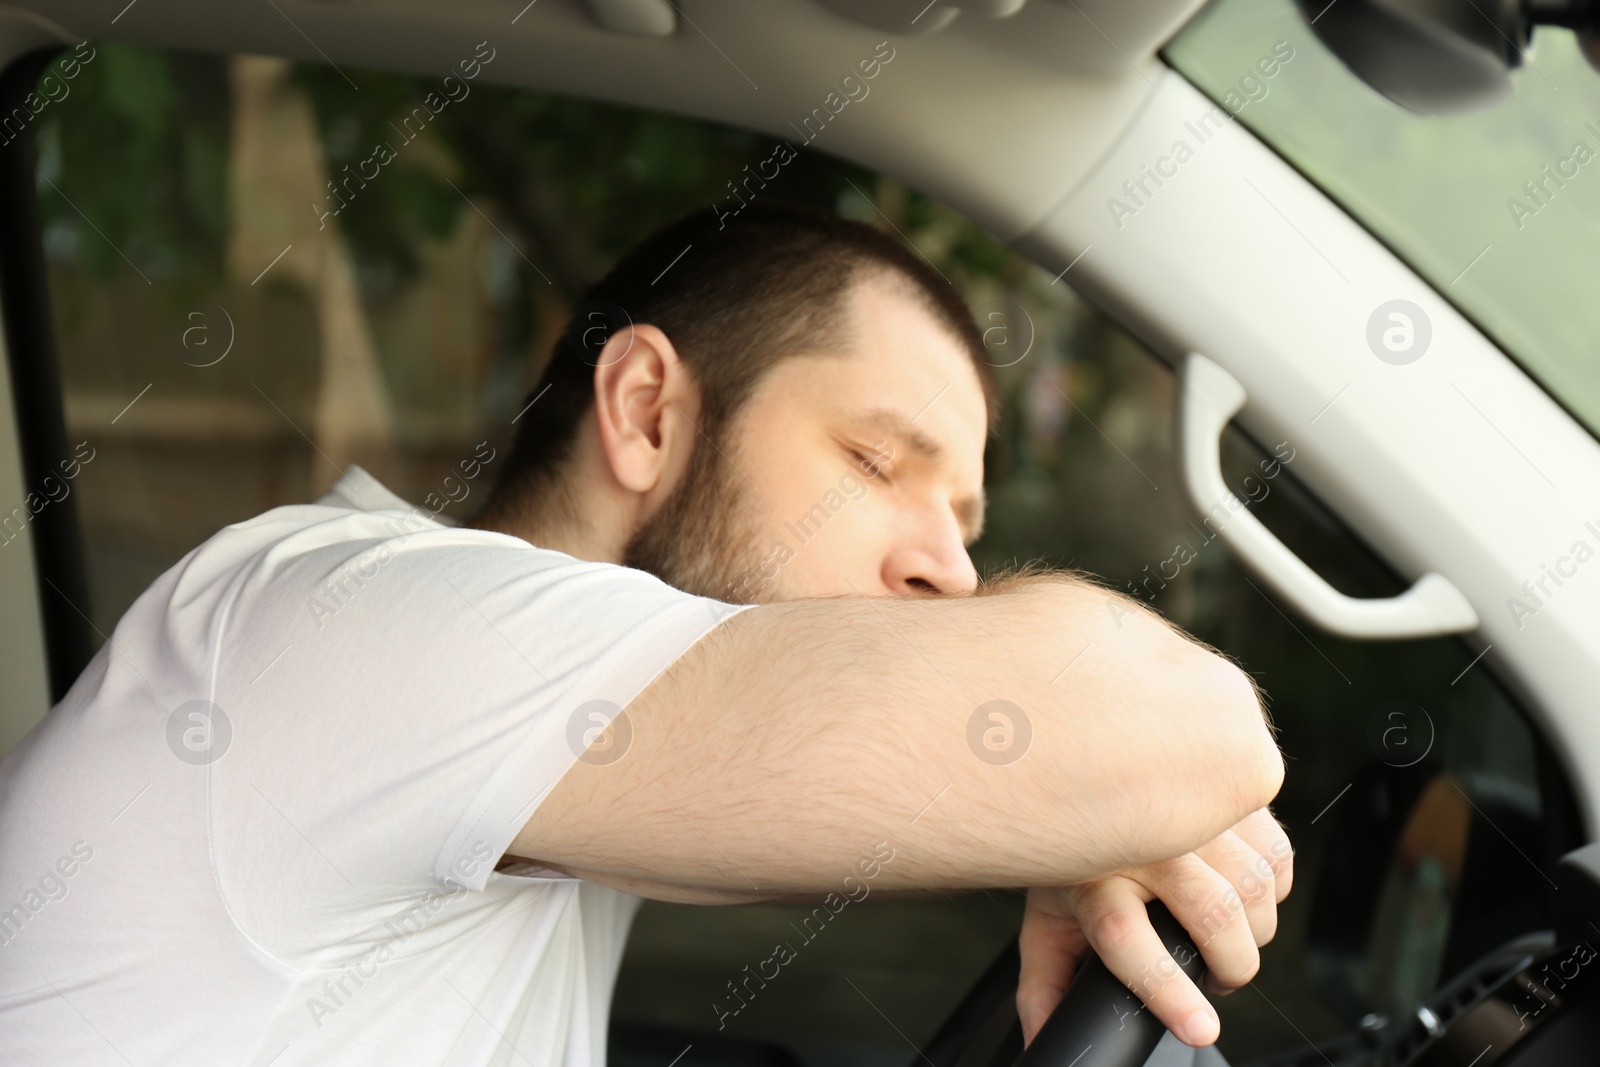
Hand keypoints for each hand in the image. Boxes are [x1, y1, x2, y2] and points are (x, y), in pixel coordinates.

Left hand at [1015, 807, 1292, 1047]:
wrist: (1085, 771)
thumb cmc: (1073, 858)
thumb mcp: (1048, 920)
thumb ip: (1045, 986)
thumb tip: (1041, 1039)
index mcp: (1092, 878)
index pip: (1128, 939)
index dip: (1168, 992)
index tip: (1203, 1030)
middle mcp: (1140, 840)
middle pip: (1213, 912)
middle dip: (1233, 966)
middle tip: (1220, 979)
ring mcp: (1188, 810)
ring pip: (1254, 885)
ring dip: (1256, 929)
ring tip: (1230, 938)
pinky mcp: (1223, 795)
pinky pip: (1276, 852)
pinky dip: (1273, 884)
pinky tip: (1245, 892)